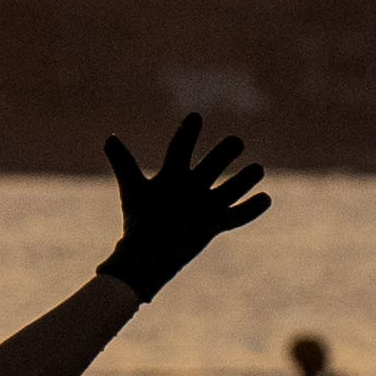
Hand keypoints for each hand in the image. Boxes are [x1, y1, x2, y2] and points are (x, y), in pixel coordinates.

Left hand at [97, 115, 269, 301]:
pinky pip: (236, 216)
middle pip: (213, 163)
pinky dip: (251, 210)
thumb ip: (124, 163)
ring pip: (230, 188)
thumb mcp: (133, 189)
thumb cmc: (138, 222)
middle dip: (225, 152)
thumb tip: (109, 138)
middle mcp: (191, 186)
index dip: (188, 133)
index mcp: (172, 175)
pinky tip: (266, 198)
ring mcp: (204, 205)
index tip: (195, 116)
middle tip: (235, 143)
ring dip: (244, 179)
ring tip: (257, 169)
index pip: (181, 148)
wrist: (144, 258)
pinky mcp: (213, 224)